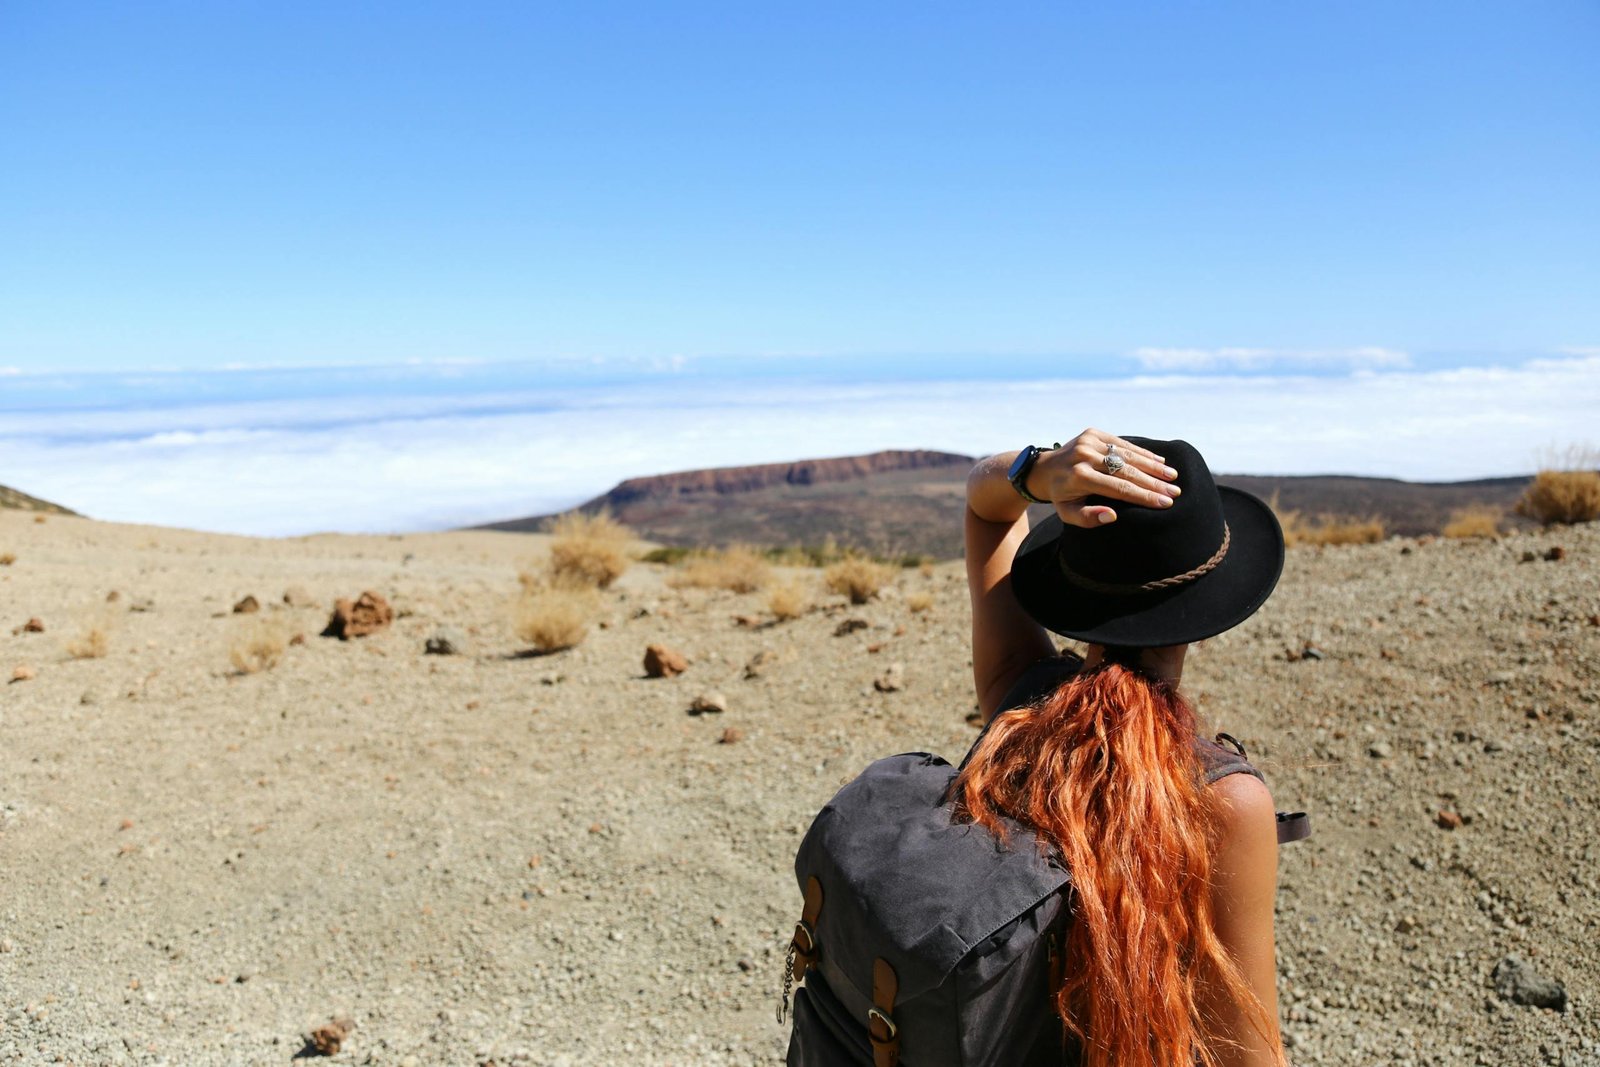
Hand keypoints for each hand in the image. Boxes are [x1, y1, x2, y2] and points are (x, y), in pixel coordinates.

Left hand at [1030, 429, 1180, 527]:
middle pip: (1127, 471)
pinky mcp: (1093, 433)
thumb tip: (1113, 516)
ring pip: (1127, 455)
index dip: (1144, 496)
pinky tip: (1159, 461)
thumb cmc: (1061, 497)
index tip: (1166, 503)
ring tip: (1172, 476)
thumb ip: (1088, 518)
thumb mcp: (1068, 514)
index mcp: (1079, 477)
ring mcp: (1089, 441)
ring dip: (1152, 466)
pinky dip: (1141, 453)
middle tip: (1175, 492)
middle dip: (1154, 483)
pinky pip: (1122, 444)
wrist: (1043, 470)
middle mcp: (1084, 456)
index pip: (1119, 488)